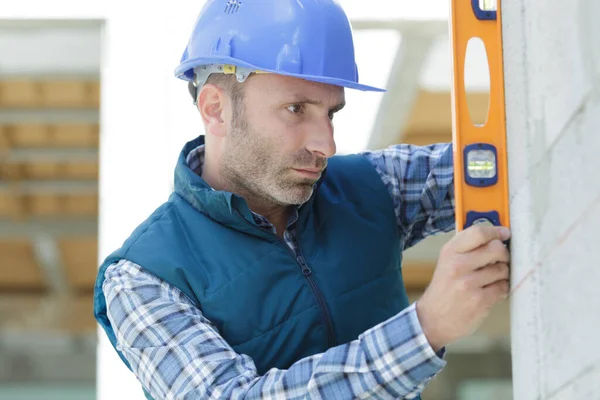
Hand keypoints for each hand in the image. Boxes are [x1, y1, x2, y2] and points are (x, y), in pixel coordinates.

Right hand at [415, 224, 510, 351]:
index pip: (478, 232)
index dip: (496, 231)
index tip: (505, 233)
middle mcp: (458, 265)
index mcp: (450, 252)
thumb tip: (495, 235)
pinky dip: (501, 289)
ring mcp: (469, 284)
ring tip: (492, 279)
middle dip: (503, 254)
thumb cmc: (444, 288)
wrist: (433, 319)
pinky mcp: (480, 301)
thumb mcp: (447, 262)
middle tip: (500, 260)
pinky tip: (491, 291)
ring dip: (503, 274)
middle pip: (496, 249)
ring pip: (503, 269)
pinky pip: (503, 287)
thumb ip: (467, 247)